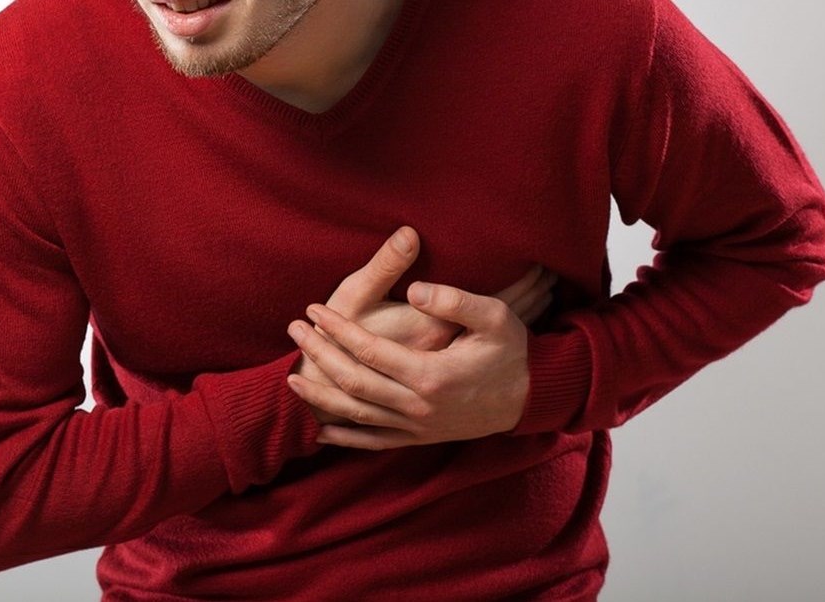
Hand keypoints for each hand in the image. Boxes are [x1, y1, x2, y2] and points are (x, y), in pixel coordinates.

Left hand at [286, 280, 534, 448]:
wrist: (534, 397)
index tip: (314, 309)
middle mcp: (419, 405)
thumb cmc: (512, 350)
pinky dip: (345, 439)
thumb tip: (413, 290)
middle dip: (319, 355)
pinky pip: (374, 443)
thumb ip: (454, 300)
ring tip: (290, 379)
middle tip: (293, 331)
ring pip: (357, 416)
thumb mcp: (494, 316)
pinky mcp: (420, 439)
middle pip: (354, 382)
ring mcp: (418, 427)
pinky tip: (320, 431)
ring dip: (321, 398)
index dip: (338, 328)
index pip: (369, 350)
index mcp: (432, 374)